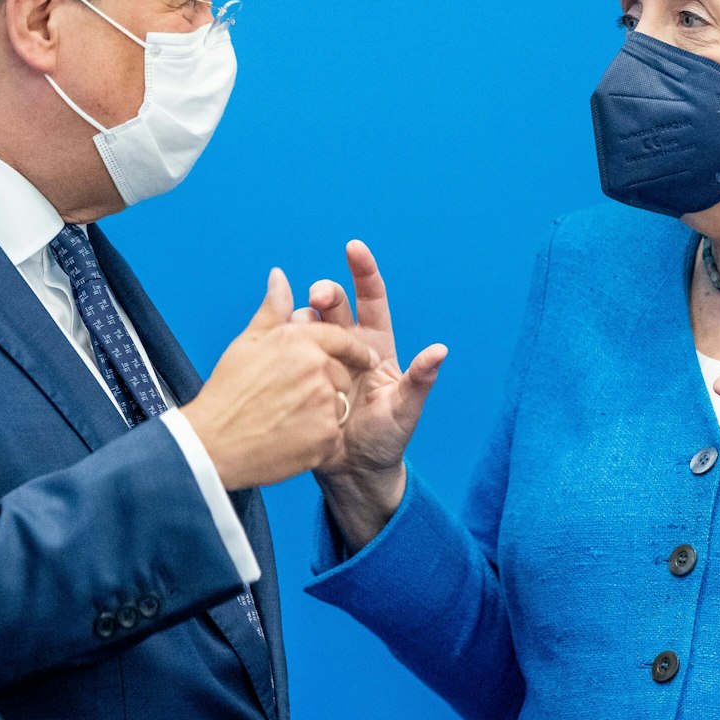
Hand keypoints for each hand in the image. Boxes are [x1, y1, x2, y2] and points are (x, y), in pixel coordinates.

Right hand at [182, 269, 380, 490]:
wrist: (213, 445)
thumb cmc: (226, 393)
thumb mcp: (248, 344)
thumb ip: (273, 310)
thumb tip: (280, 277)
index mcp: (298, 340)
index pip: (340, 337)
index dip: (353, 348)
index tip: (363, 357)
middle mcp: (316, 367)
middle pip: (342, 373)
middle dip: (329, 385)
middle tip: (296, 400)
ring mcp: (323, 402)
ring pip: (340, 405)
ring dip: (323, 413)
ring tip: (287, 421)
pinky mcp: (326, 435)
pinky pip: (334, 435)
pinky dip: (318, 440)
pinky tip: (291, 441)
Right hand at [302, 241, 447, 549]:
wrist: (352, 472)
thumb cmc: (386, 439)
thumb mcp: (405, 411)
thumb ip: (420, 380)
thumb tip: (439, 351)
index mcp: (375, 346)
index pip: (370, 299)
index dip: (362, 271)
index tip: (352, 248)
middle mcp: (346, 347)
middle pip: (333, 307)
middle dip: (324, 293)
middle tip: (317, 296)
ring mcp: (320, 362)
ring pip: (308, 327)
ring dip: (303, 321)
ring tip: (299, 330)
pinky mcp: (299, 380)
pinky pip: (290, 356)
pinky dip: (285, 346)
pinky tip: (279, 350)